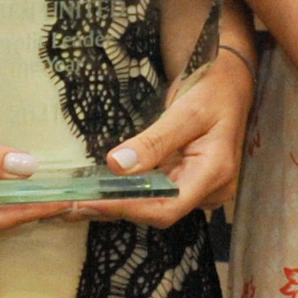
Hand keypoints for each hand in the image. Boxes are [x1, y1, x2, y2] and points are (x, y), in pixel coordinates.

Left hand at [76, 49, 252, 227]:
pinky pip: (154, 196)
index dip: (127, 209)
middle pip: (156, 212)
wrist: (230, 86)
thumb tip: (117, 166)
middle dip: (113, 209)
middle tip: (67, 205)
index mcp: (213, 174)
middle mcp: (209, 191)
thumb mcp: (185, 112)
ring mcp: (199, 190)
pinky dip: (125, 195)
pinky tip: (97, 193)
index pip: (167, 207)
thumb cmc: (214, 93)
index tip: (90, 202)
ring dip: (114, 205)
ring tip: (73, 202)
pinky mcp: (187, 184)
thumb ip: (153, 141)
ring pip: (152, 207)